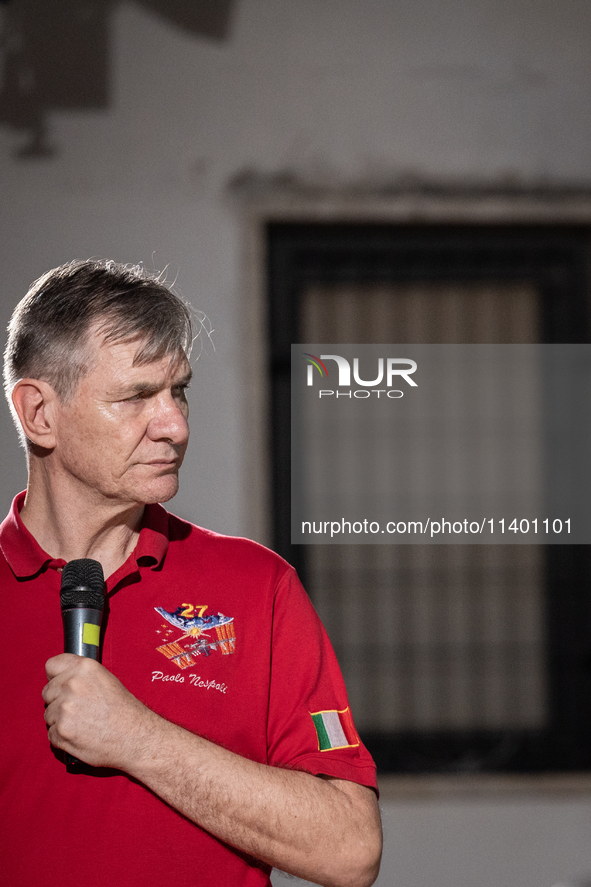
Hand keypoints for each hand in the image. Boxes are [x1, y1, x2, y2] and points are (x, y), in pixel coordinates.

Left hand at [42, 653, 157, 768]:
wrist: (135, 736)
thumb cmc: (124, 710)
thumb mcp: (106, 679)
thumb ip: (81, 676)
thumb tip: (62, 679)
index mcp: (84, 668)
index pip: (52, 665)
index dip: (55, 676)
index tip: (60, 683)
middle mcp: (72, 684)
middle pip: (48, 692)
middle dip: (58, 701)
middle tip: (78, 709)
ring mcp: (64, 708)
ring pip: (48, 714)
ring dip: (60, 721)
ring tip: (82, 724)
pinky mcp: (61, 731)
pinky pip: (51, 733)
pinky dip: (62, 737)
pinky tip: (80, 735)